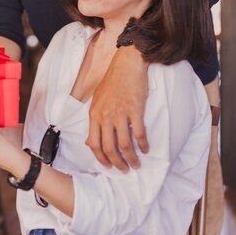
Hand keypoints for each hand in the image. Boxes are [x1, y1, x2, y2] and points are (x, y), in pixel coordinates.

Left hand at [87, 46, 148, 171]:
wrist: (127, 64)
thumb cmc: (112, 81)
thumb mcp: (97, 100)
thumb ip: (95, 120)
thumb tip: (89, 142)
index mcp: (94, 114)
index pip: (94, 144)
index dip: (101, 158)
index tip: (109, 166)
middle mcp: (105, 115)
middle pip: (109, 148)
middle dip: (117, 163)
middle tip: (124, 170)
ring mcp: (120, 113)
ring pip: (124, 144)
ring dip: (131, 158)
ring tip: (136, 164)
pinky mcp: (135, 110)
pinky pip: (139, 133)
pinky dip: (143, 144)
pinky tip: (146, 149)